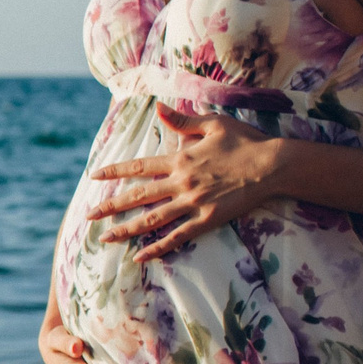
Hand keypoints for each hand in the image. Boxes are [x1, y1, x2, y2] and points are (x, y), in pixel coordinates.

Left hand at [87, 105, 286, 263]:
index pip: (139, 166)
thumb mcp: (213, 124)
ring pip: (152, 219)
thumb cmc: (245, 142)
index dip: (115, 171)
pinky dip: (158, 247)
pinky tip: (140, 255)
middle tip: (89, 215)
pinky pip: (178, 236)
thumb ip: (183, 121)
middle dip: (110, 205)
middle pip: (138, 196)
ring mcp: (194, 202)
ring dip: (126, 229)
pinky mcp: (208, 219)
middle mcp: (181, 182)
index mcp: (180, 158)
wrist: (273, 165)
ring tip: (105, 238)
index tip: (94, 176)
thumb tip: (158, 108)